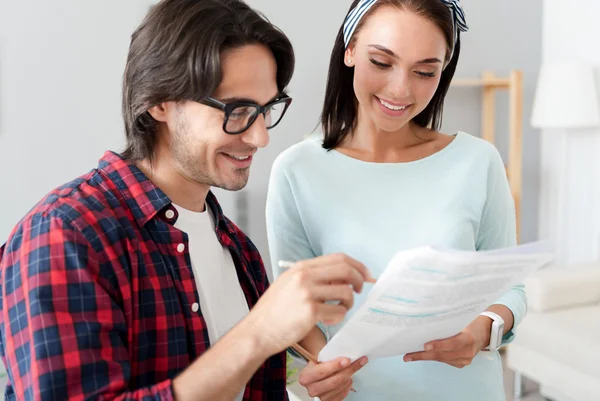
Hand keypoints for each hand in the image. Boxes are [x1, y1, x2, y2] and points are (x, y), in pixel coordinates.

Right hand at [246, 253, 370, 355]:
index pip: (338, 258)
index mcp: (301, 267)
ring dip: (348, 303)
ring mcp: (307, 293)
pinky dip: (338, 317)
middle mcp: (304, 276)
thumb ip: (313, 277)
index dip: (357, 265)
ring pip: (345, 292)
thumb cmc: (274, 311)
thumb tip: (343, 277)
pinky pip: (338, 312)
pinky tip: (326, 321)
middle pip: (346, 270)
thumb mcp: (290, 284)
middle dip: (359, 280)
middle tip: (359, 291)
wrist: (257, 331)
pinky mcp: (311, 312)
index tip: (365, 275)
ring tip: (338, 310)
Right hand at [298, 357, 367, 400]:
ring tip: (352, 367)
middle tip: (359, 361)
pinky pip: (343, 394)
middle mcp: (312, 389)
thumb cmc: (319, 362)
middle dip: (348, 370)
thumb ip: (329, 356)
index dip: (335, 366)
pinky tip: (349, 378)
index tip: (347, 360)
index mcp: (306, 376)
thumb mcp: (320, 356)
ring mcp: (321, 397)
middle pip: (334, 381)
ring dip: (349, 376)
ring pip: (340, 387)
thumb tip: (346, 354)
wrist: (318, 371)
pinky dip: (348, 385)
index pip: (322, 372)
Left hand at [403, 316, 491, 368]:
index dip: (439, 345)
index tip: (425, 346)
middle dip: (424, 355)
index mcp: (469, 338)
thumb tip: (427, 322)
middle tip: (408, 356)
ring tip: (410, 357)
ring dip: (425, 357)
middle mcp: (468, 351)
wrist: (485, 333)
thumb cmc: (470, 322)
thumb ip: (449, 324)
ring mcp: (465, 359)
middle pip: (443, 354)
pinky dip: (433, 357)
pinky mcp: (462, 363)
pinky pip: (445, 361)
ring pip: (442, 359)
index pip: (453, 343)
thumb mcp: (462, 319)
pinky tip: (422, 356)